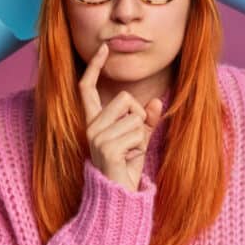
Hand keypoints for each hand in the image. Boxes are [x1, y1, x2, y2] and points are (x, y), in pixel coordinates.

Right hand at [79, 42, 163, 191]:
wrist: (117, 195)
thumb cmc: (126, 168)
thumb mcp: (139, 140)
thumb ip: (147, 121)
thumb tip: (157, 101)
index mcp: (93, 121)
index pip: (87, 88)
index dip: (95, 67)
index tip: (104, 48)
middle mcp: (91, 127)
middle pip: (126, 99)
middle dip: (139, 117)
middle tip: (132, 141)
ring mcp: (97, 137)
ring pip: (135, 118)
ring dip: (141, 137)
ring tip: (129, 154)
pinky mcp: (107, 149)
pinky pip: (137, 135)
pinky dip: (140, 148)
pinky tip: (128, 161)